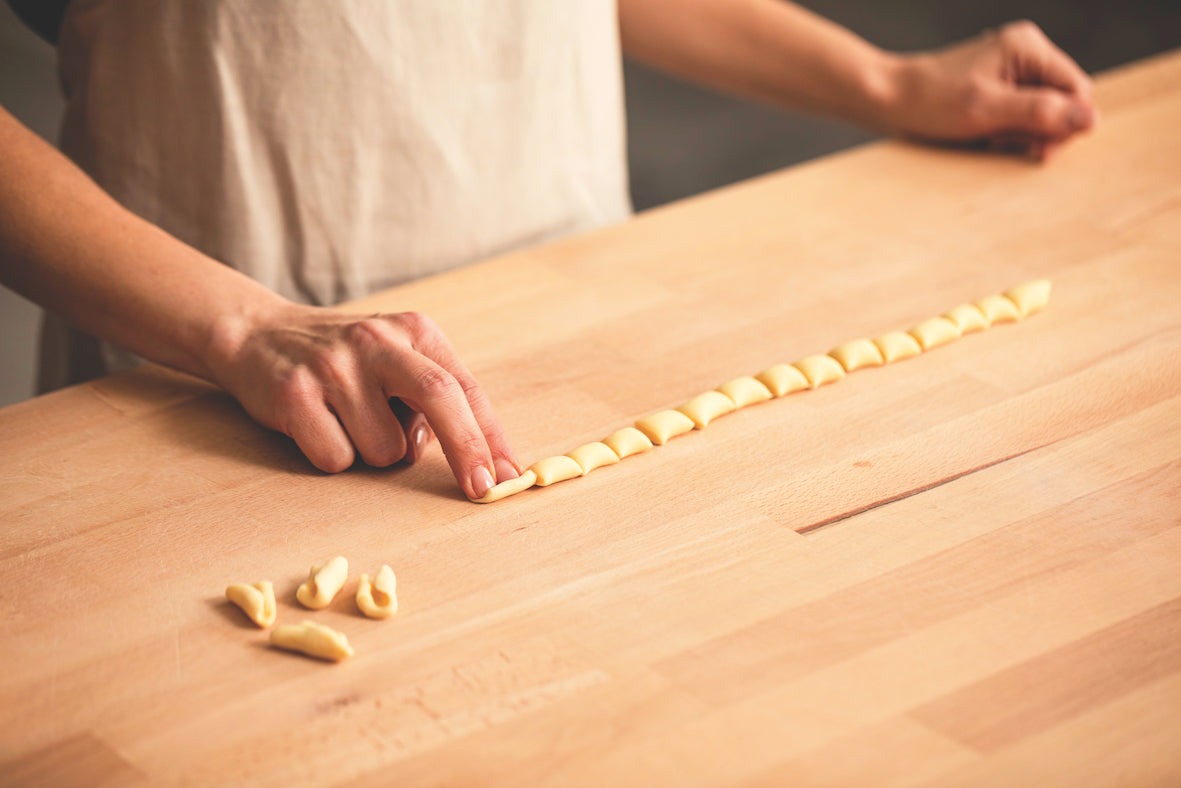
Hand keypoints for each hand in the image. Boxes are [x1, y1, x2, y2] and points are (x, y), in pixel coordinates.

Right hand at [207, 303, 519, 499]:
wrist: (257, 334)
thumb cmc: (346, 363)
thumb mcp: (397, 360)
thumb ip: (436, 399)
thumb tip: (483, 462)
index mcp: (415, 331)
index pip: (465, 387)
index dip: (489, 436)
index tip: (507, 477)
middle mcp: (377, 342)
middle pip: (439, 397)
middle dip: (466, 450)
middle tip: (479, 490)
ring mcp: (334, 365)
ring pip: (384, 449)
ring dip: (374, 454)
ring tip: (350, 424)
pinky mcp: (295, 393)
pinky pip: (337, 458)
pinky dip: (333, 456)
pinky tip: (317, 427)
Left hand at [884, 20, 1096, 158]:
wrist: (890, 100)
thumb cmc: (931, 101)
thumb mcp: (986, 111)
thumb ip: (1040, 114)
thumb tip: (1091, 120)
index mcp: (1028, 47)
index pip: (1077, 90)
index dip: (1064, 124)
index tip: (1036, 147)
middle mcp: (1026, 51)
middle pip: (1063, 101)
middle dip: (1040, 130)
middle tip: (1004, 142)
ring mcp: (1014, 68)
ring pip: (1043, 112)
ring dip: (1022, 133)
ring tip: (990, 138)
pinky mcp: (1001, 85)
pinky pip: (1023, 114)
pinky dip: (1009, 131)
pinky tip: (988, 137)